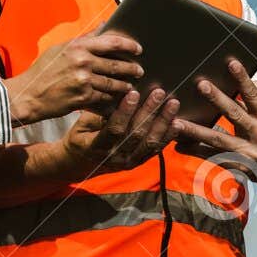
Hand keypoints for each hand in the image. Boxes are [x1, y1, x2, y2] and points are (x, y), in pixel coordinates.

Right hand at [4, 31, 142, 125]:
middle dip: (132, 68)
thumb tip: (104, 25)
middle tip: (140, 70)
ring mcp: (83, 80)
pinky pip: (105, 97)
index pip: (111, 42)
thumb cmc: (43, 71)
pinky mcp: (83, 98)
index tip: (138, 49)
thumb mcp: (60, 49)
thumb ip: (84, 39)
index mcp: (78, 46)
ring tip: (131, 86)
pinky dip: (113, 98)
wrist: (28, 95)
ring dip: (125, 85)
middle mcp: (82, 62)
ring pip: (113, 83)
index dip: (129, 45)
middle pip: (116, 64)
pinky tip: (118, 98)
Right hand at [55, 86, 179, 178]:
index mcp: (98, 147)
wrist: (80, 163)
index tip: (134, 93)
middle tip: (159, 93)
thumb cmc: (80, 137)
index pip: (115, 129)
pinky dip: (167, 136)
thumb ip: (100, 113)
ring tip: (172, 105)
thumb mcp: (82, 124)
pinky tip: (176, 123)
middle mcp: (115, 157)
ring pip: (150, 143)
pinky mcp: (139, 162)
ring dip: (163, 123)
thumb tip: (118, 94)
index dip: (125, 111)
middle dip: (149, 112)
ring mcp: (129, 162)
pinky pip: (155, 149)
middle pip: (136, 134)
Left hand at [170, 59, 256, 186]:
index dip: (243, 80)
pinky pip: (212, 157)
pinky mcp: (238, 167)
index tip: (232, 63)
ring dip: (195, 131)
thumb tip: (224, 87)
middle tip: (201, 84)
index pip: (254, 96)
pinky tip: (178, 144)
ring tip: (176, 123)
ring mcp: (248, 153)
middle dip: (217, 99)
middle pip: (235, 114)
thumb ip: (247, 106)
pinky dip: (194, 150)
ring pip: (218, 140)